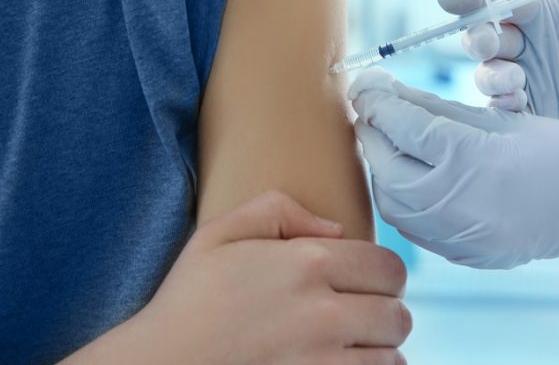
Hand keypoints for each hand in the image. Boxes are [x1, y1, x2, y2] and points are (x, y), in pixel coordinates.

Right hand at [63, 191, 410, 364]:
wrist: (161, 364)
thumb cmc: (189, 299)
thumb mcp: (221, 232)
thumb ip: (279, 210)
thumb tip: (334, 229)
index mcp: (307, 263)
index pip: (389, 267)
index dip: (383, 273)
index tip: (366, 280)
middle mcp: (324, 312)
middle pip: (397, 313)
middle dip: (384, 310)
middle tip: (359, 311)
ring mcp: (323, 360)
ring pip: (392, 355)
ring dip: (377, 348)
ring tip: (349, 342)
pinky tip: (341, 362)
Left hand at [351, 72, 558, 281]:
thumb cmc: (557, 151)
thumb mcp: (499, 118)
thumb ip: (436, 109)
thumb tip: (387, 92)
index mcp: (470, 159)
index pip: (402, 127)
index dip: (376, 102)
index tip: (364, 84)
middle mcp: (456, 203)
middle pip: (386, 166)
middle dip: (372, 134)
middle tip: (371, 111)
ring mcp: (457, 236)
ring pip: (390, 201)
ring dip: (380, 167)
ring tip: (387, 141)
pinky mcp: (460, 255)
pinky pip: (409, 226)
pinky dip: (398, 196)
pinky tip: (406, 175)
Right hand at [438, 0, 558, 138]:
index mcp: (542, 9)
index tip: (448, 0)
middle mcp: (529, 42)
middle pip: (483, 38)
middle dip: (476, 40)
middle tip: (488, 44)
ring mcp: (532, 77)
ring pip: (489, 75)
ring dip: (489, 76)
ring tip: (512, 80)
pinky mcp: (540, 110)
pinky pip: (507, 110)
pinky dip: (501, 108)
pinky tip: (514, 105)